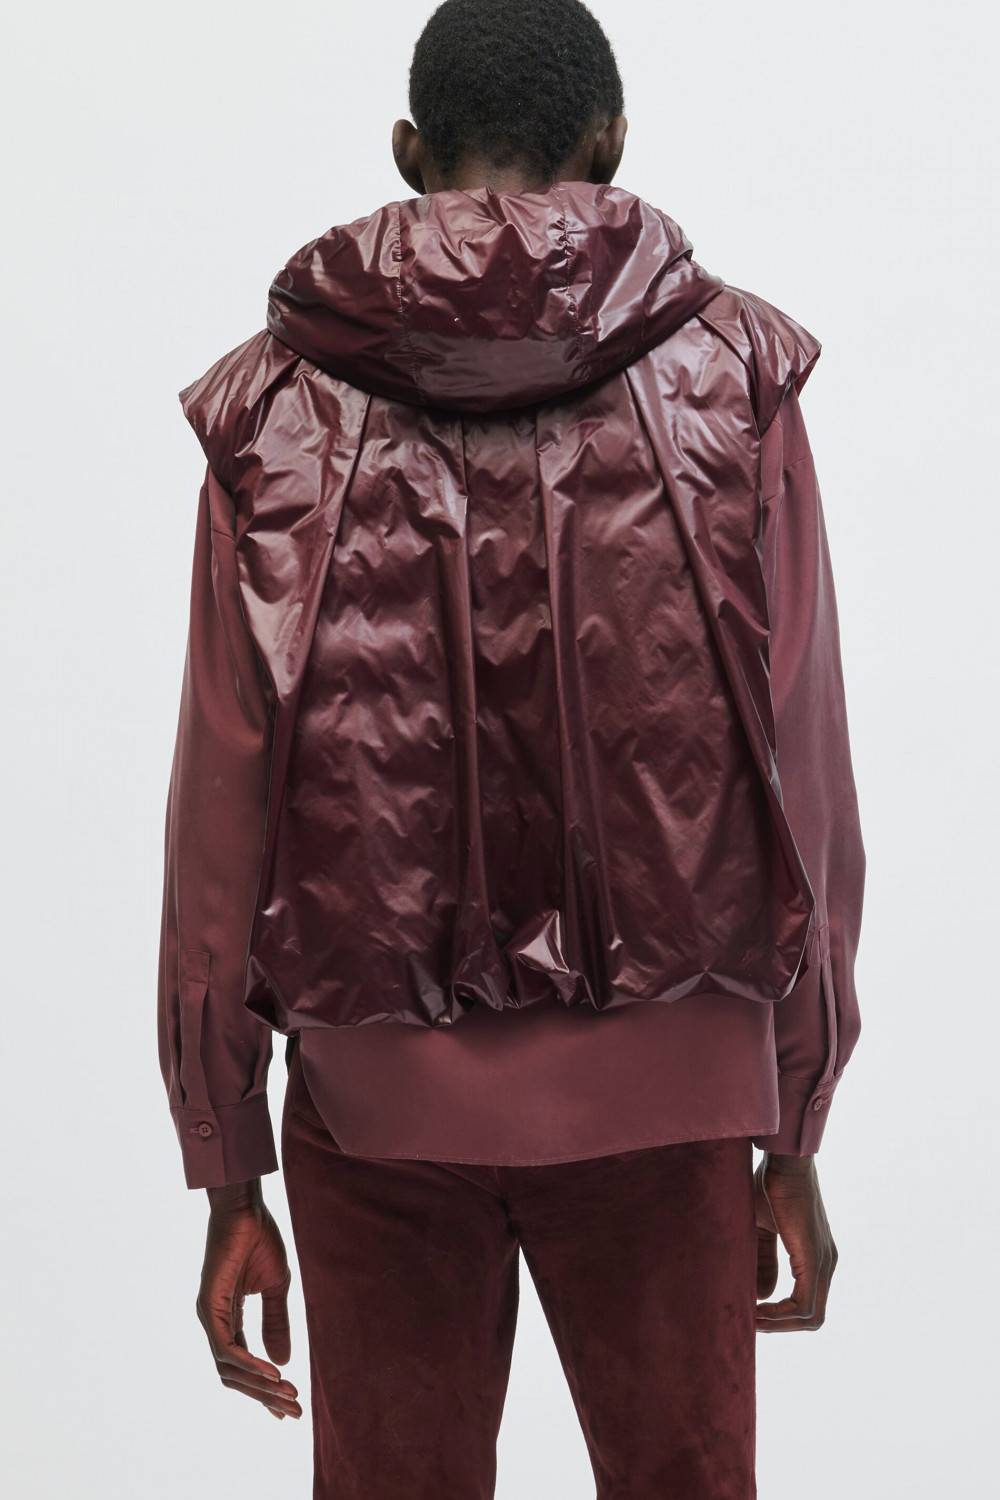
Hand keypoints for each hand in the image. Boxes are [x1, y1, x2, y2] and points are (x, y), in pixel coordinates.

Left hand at [196, 1179, 301, 1418]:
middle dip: (264, 1396)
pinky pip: (227, 1348)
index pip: (242, 1364)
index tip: (286, 1409)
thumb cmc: (258, 1238)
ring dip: (259, 1385)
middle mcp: (215, 1322)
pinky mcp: (210, 1306)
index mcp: (228, 1317)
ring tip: (288, 1394)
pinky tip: (271, 1374)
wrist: (246, 1207)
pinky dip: (249, 1363)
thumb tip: (283, 1363)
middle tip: (294, 1410)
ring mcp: (209, 1315)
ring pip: (229, 1368)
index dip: (263, 1388)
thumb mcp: (276, 1287)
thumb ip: (276, 1323)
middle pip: (235, 1374)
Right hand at [754, 1153, 837, 1331]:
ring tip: (751, 1319)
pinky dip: (781, 1314)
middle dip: (781, 1327)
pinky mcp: (815, 1258)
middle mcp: (826, 1263)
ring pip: (812, 1316)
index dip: (782, 1317)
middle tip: (751, 1324)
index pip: (808, 1303)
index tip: (753, 1315)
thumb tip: (763, 1296)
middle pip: (813, 1317)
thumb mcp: (762, 1228)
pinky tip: (758, 1310)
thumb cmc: (769, 1186)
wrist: (783, 1160)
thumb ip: (765, 1261)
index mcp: (816, 1256)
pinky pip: (805, 1304)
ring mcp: (824, 1262)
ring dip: (780, 1325)